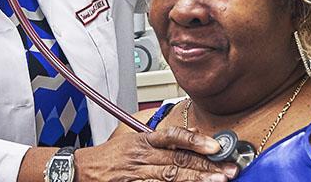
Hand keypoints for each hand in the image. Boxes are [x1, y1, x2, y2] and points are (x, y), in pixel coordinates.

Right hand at [75, 126, 237, 181]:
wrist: (82, 169)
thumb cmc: (110, 155)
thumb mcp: (136, 139)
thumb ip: (165, 138)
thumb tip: (195, 132)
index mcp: (144, 139)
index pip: (173, 137)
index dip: (195, 141)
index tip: (215, 146)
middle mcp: (141, 155)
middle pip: (178, 159)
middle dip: (206, 165)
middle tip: (229, 169)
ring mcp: (136, 173)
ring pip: (170, 176)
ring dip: (196, 179)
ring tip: (217, 181)